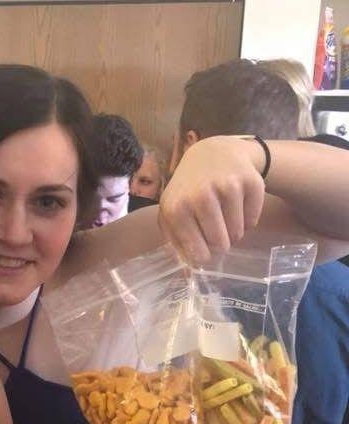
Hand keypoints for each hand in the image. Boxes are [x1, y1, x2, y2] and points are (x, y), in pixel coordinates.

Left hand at [159, 136, 265, 262]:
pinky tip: (237, 206)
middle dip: (220, 244)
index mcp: (176, 208)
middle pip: (221, 244)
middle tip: (215, 231)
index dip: (204, 256)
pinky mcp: (251, 182)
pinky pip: (253, 221)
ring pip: (238, 234)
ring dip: (233, 232)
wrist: (212, 153)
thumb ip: (176, 241)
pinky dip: (248, 220)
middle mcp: (200, 196)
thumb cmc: (187, 189)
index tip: (204, 251)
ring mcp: (227, 187)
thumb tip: (190, 271)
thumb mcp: (171, 211)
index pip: (198, 252)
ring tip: (223, 217)